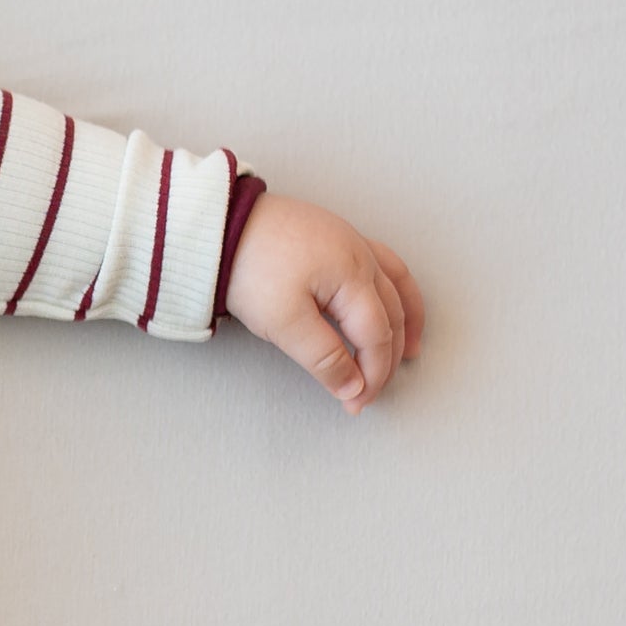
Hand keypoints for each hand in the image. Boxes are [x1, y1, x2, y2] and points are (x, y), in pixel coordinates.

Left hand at [223, 192, 424, 413]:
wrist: (217, 223)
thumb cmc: (248, 265)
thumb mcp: (283, 321)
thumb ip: (322, 357)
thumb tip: (353, 387)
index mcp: (354, 275)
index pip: (376, 336)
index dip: (372, 374)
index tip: (356, 402)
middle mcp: (361, 255)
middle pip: (391, 314)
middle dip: (386, 358)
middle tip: (371, 391)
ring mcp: (350, 241)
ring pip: (395, 287)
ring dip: (405, 321)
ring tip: (409, 350)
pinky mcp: (334, 236)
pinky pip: (382, 265)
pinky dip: (393, 291)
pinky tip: (388, 302)